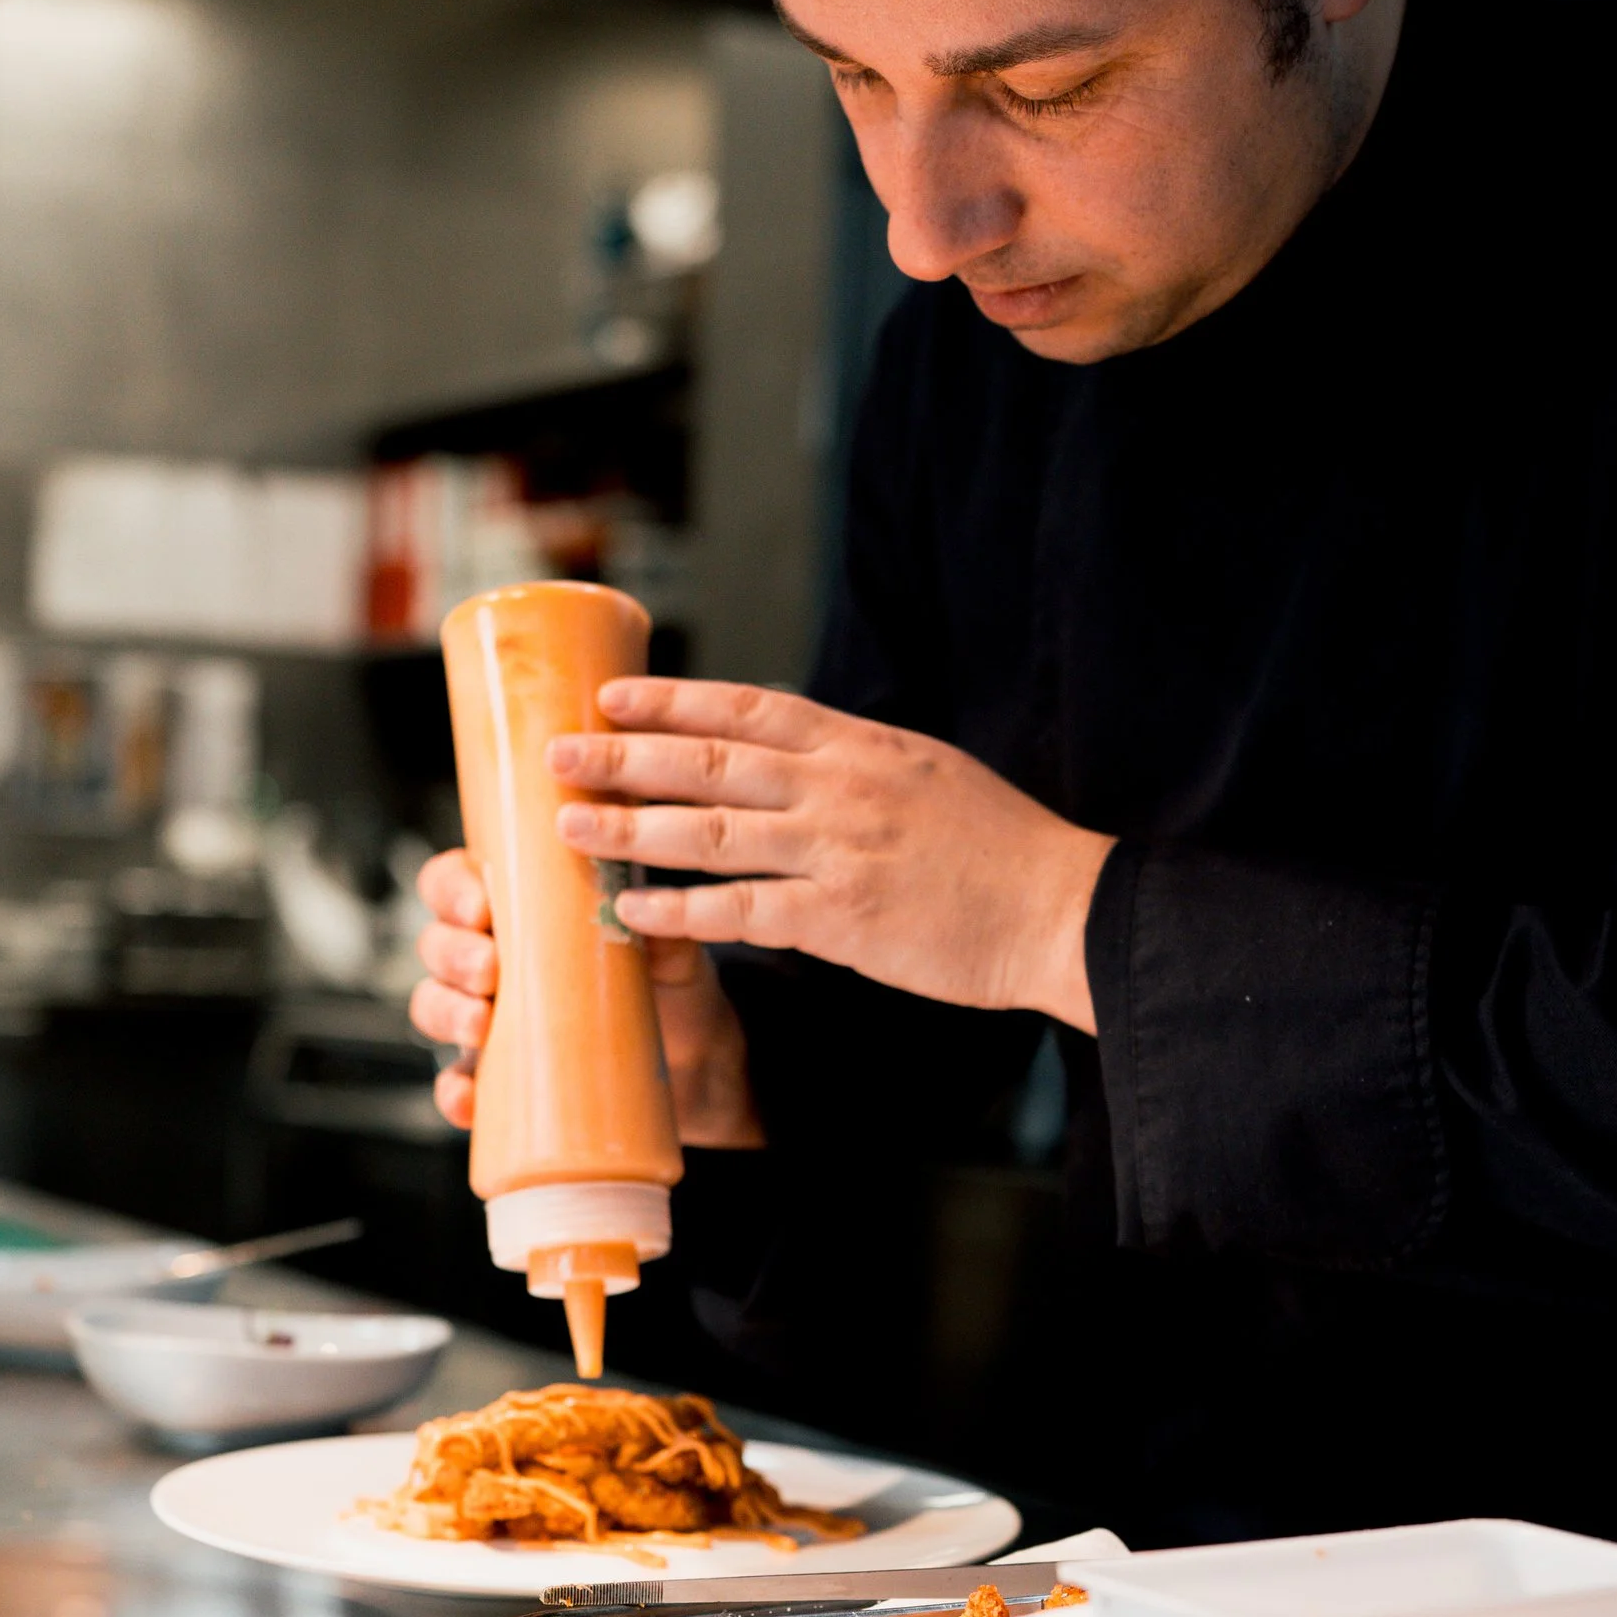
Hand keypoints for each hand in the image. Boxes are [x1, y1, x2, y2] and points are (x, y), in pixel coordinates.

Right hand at [409, 847, 765, 1146]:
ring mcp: (486, 1019)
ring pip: (431, 1004)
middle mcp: (490, 959)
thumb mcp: (673, 955)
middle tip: (489, 968)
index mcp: (518, 911)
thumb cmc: (668, 989)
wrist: (692, 1066)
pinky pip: (454, 1084)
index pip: (454, 882)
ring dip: (444, 1011)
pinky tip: (468, 1097)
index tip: (483, 907)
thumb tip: (644, 912)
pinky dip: (453, 1091)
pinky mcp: (494, 1078)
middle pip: (435, 942)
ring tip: (481, 1024)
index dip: (452, 889)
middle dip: (452, 953)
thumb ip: (662, 932)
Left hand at [547, 678, 1112, 1029]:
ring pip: (710, 833)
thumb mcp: (928, 774)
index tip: (611, 696)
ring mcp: (838, 851)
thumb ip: (856, 765)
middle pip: (710, 761)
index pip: (748, 708)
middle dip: (624, 756)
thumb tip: (788, 761)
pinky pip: (740, 912)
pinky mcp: (840, 920)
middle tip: (556, 755)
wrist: (1060, 908)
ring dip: (630, 829)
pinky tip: (632, 914)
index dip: (672, 700)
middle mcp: (841, 787)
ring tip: (567, 827)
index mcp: (861, 745)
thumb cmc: (1000, 850)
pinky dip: (680, 913)